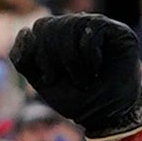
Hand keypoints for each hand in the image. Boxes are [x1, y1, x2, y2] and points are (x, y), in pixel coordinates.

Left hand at [10, 15, 141, 140]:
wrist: (107, 116)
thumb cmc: (77, 99)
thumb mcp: (42, 82)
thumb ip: (24, 58)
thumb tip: (26, 31)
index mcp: (57, 36)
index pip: (40, 28)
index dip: (39, 54)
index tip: (50, 79)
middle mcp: (76, 26)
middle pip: (51, 24)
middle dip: (53, 58)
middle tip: (67, 81)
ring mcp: (96, 25)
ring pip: (70, 25)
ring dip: (72, 61)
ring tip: (83, 80)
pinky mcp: (116, 30)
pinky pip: (92, 30)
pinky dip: (89, 55)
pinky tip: (96, 69)